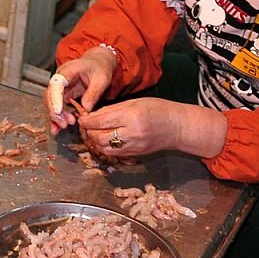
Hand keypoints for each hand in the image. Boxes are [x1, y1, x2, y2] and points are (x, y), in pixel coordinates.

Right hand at [44, 46, 117, 133]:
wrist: (97, 63)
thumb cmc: (99, 68)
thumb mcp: (101, 79)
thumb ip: (93, 93)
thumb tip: (85, 109)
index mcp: (68, 71)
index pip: (56, 84)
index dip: (55, 98)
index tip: (58, 111)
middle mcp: (59, 79)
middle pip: (50, 95)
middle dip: (55, 111)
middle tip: (64, 123)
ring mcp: (59, 87)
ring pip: (51, 103)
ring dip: (56, 116)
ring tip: (65, 125)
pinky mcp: (62, 95)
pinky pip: (57, 106)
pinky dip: (57, 117)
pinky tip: (58, 128)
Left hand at [76, 97, 226, 159]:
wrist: (177, 127)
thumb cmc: (157, 109)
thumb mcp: (134, 102)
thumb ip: (111, 110)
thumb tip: (91, 116)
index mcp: (131, 117)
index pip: (100, 121)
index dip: (86, 121)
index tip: (81, 118)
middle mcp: (132, 134)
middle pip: (99, 137)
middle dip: (88, 132)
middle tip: (85, 126)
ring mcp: (134, 146)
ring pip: (104, 148)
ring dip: (94, 141)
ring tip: (93, 132)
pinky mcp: (135, 155)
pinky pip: (113, 153)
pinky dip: (104, 147)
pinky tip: (103, 139)